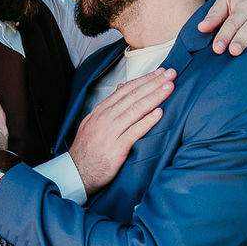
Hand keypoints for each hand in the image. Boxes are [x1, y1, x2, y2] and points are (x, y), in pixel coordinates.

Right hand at [69, 68, 175, 194]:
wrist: (76, 172)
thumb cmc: (87, 149)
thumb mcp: (94, 122)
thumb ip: (109, 106)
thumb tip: (122, 87)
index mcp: (101, 111)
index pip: (126, 90)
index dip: (144, 79)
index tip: (159, 72)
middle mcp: (106, 118)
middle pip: (133, 96)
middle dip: (154, 83)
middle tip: (170, 73)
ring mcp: (111, 132)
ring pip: (136, 110)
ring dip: (154, 96)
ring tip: (169, 87)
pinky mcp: (116, 148)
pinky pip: (134, 132)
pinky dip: (147, 121)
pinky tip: (159, 113)